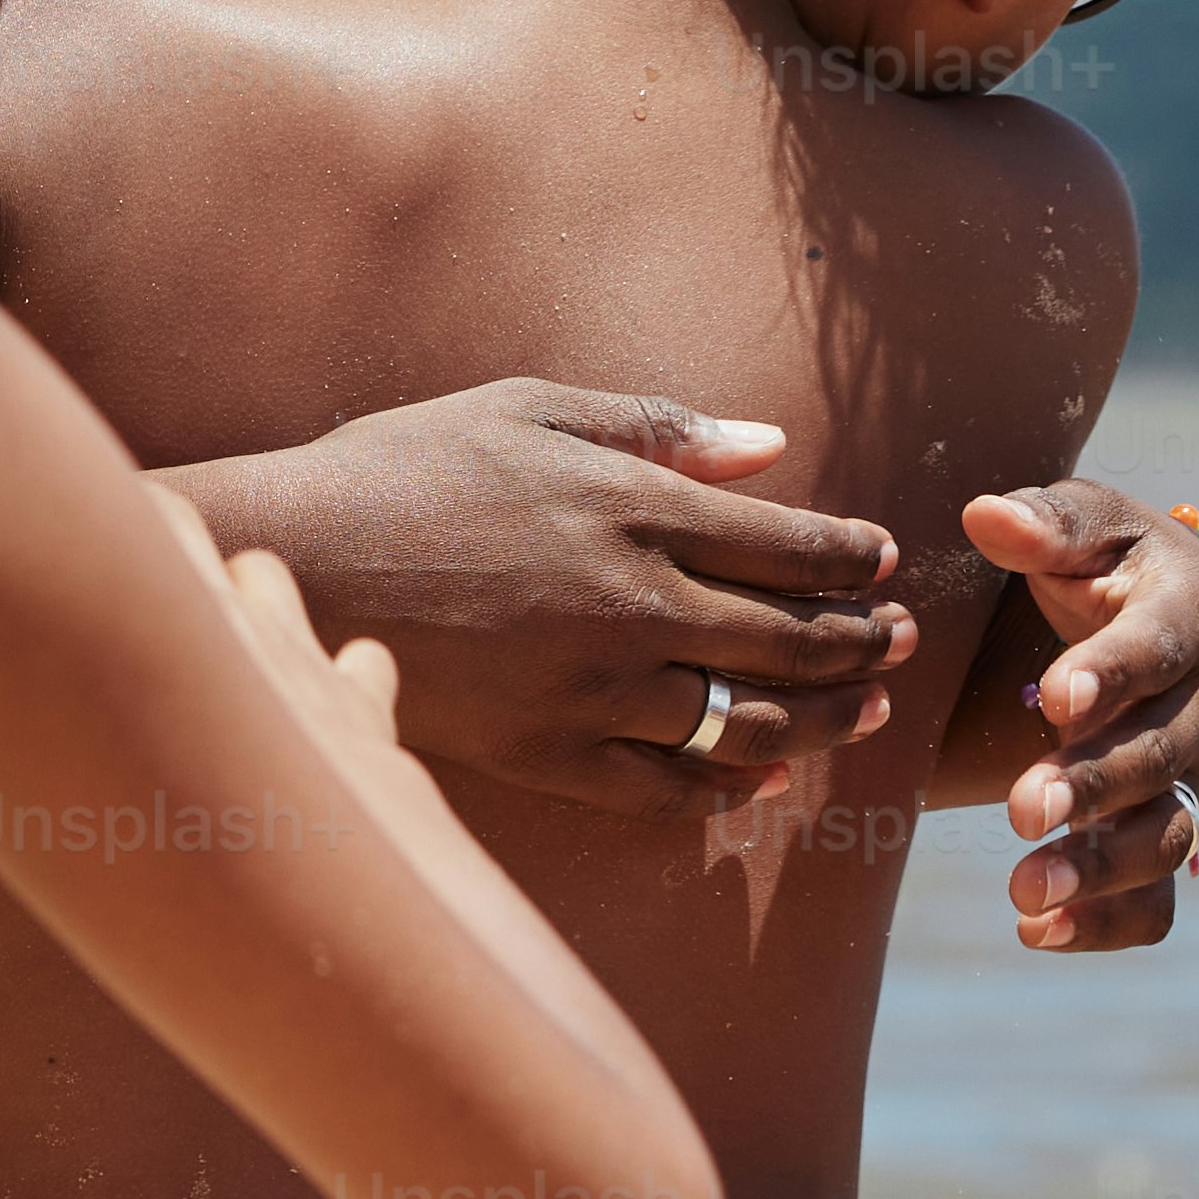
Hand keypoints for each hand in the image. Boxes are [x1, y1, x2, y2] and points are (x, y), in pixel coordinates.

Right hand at [196, 380, 913, 812]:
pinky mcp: (548, 757)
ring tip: (860, 714)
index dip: (854, 557)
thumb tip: (769, 443)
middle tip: (901, 640)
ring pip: (748, 723)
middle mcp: (632, 605)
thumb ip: (656, 426)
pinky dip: (726, 790)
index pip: (790, 544)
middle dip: (864, 641)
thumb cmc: (404, 467)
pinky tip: (758, 781)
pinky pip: (665, 789)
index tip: (884, 559)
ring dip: (822, 720)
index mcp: (633, 508)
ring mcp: (593, 691)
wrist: (297, 564)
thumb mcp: (527, 408)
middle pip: (791, 639)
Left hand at [963, 485, 1198, 950]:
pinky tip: (1037, 933)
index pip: (1157, 649)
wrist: (1194, 616)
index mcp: (1194, 614)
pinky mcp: (1175, 826)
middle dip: (1094, 785)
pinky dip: (1110, 922)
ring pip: (1168, 835)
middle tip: (1021, 809)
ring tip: (1023, 892)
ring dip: (1100, 868)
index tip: (1053, 698)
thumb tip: (984, 516)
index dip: (1110, 675)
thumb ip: (1044, 522)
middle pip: (1162, 755)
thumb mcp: (1089, 524)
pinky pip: (1162, 895)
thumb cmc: (1118, 560)